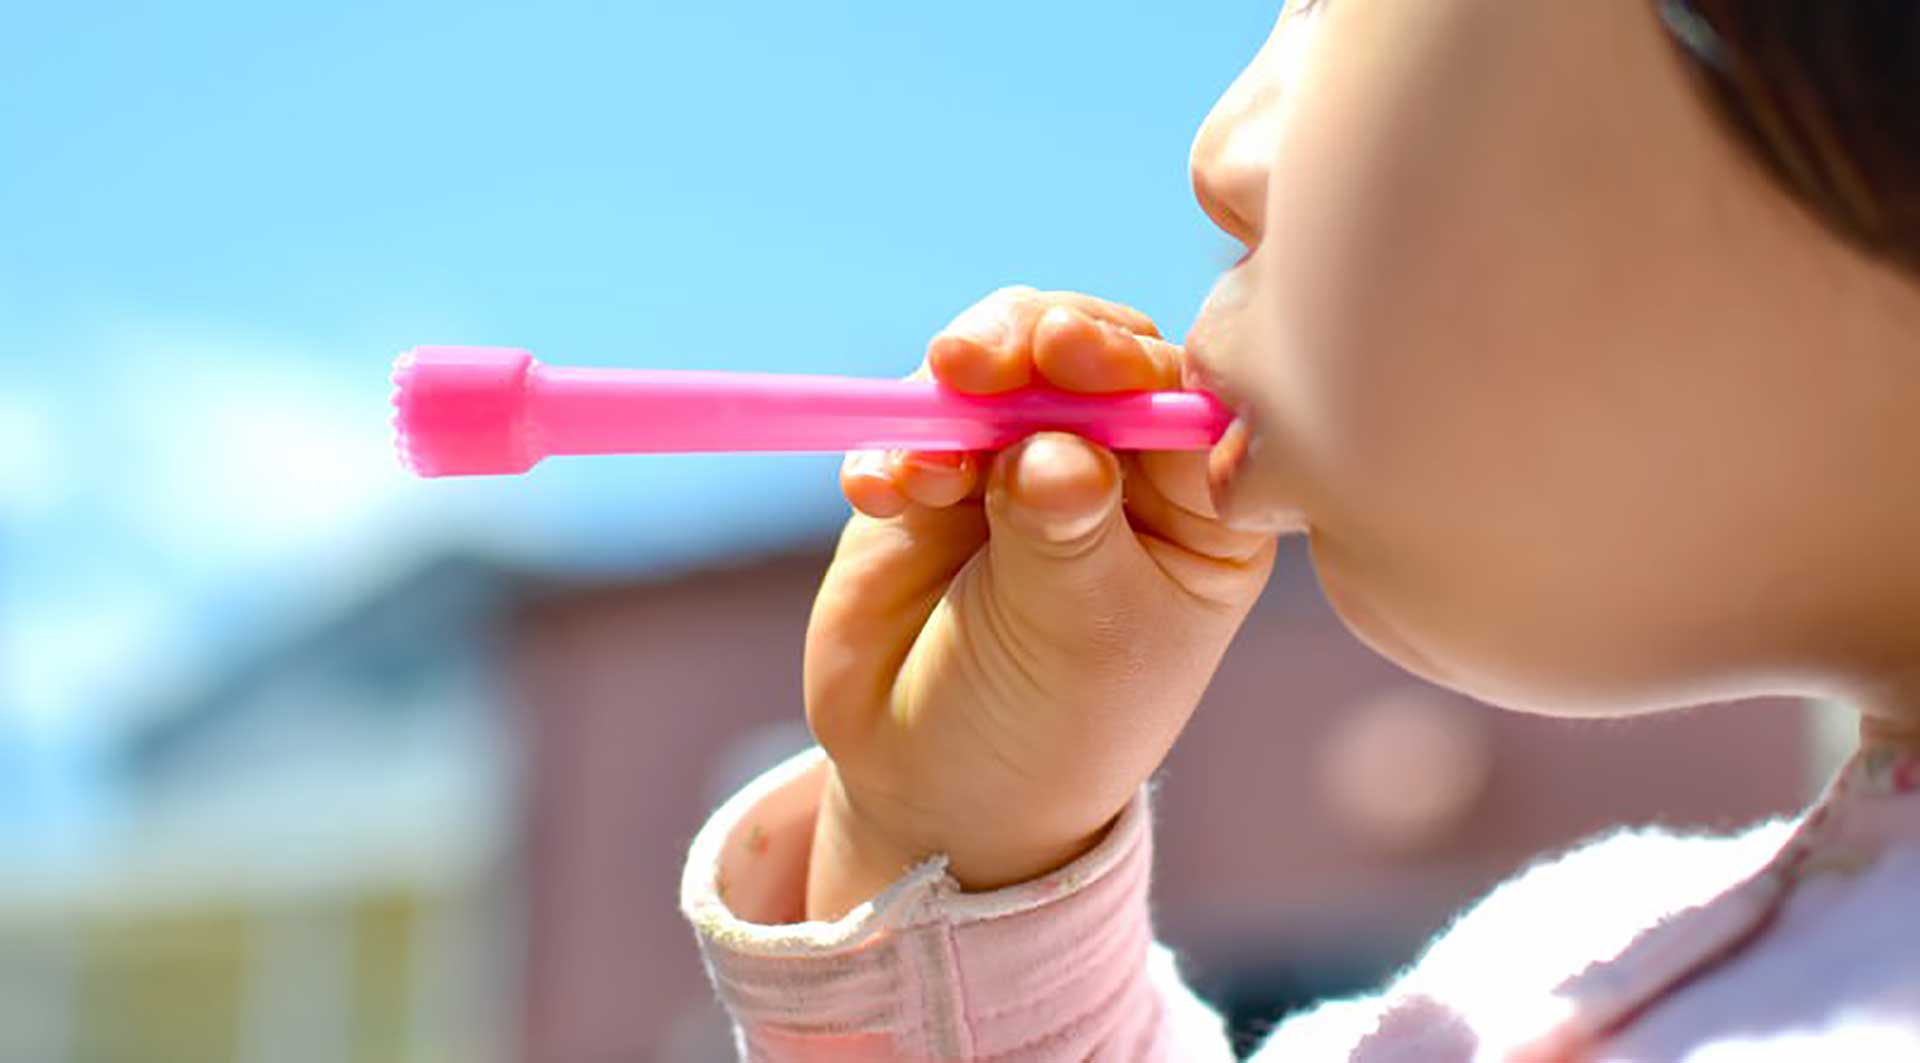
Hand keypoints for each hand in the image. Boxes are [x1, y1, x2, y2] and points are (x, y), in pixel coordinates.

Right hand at [804, 286, 1276, 918]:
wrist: (935, 789)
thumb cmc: (1051, 725)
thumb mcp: (1080, 637)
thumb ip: (1067, 532)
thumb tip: (1054, 448)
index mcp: (1200, 508)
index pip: (1183, 401)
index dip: (1129, 365)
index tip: (1073, 357)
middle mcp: (1123, 468)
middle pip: (1091, 355)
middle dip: (1032, 346)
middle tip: (976, 365)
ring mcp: (1024, 462)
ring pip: (1001, 369)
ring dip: (956, 391)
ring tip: (924, 464)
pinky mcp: (937, 475)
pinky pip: (913, 422)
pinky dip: (892, 446)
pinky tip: (880, 497)